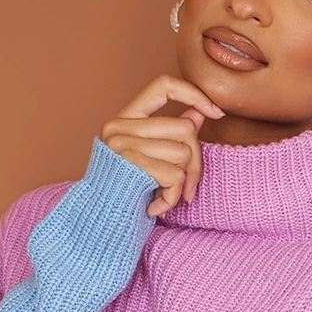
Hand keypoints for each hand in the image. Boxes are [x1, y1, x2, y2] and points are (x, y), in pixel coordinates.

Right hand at [100, 72, 224, 217]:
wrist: (96, 226)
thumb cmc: (125, 196)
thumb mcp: (150, 161)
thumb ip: (171, 136)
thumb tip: (200, 113)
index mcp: (123, 119)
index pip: (163, 86)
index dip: (193, 93)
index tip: (215, 112)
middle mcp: (118, 126)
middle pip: (185, 128)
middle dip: (195, 163)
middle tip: (187, 189)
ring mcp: (122, 144)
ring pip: (184, 153)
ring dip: (181, 184)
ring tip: (162, 198)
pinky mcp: (129, 164)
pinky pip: (175, 175)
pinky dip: (172, 197)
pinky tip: (155, 208)